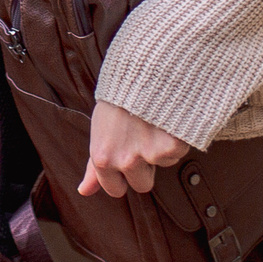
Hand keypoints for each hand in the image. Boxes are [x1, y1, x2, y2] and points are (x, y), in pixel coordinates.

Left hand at [75, 101, 189, 197]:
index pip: (115, 190)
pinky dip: (177, 137)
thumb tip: (84, 191)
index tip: (127, 157)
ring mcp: (148, 154)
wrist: (142, 70)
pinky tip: (167, 118)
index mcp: (102, 158)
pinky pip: (178, 153)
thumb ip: (93, 166)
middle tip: (143, 138)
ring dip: (162, 148)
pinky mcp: (170, 146)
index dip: (123, 175)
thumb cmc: (118, 98)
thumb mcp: (99, 130)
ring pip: (162, 166)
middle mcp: (124, 161)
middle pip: (142, 185)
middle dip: (145, 167)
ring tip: (154, 122)